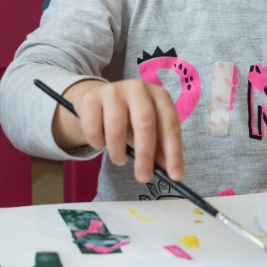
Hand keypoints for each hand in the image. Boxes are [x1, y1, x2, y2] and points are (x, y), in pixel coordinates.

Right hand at [52, 79, 183, 183]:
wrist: (98, 99)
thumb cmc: (130, 117)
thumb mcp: (149, 130)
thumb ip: (160, 149)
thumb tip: (170, 173)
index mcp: (159, 95)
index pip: (170, 124)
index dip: (173, 152)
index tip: (175, 177)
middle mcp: (138, 89)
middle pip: (145, 123)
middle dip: (145, 155)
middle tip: (143, 178)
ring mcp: (113, 91)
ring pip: (116, 127)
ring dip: (117, 151)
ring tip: (119, 160)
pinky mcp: (91, 97)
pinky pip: (93, 128)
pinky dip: (97, 143)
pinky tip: (101, 143)